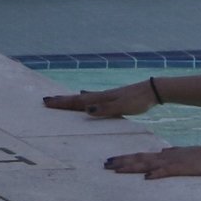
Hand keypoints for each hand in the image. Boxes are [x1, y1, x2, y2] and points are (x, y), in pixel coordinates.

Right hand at [42, 81, 156, 118]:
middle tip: (46, 100)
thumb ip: (105, 109)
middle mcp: (102, 95)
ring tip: (61, 99)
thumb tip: (86, 110)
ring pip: (85, 97)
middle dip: (62, 100)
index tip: (46, 101)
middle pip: (78, 98)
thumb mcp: (122, 107)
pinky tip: (85, 95)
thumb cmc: (139, 100)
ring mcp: (108, 96)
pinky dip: (86, 97)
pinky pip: (94, 98)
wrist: (154, 91)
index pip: (78, 101)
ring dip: (72, 99)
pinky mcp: (115, 97)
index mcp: (102, 98)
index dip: (62, 102)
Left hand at [104, 146, 200, 178]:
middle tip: (105, 164)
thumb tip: (162, 151)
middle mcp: (163, 158)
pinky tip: (146, 178)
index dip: (125, 158)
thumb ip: (171, 153)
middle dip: (121, 161)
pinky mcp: (180, 169)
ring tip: (116, 169)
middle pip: (138, 159)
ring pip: (146, 164)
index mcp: (163, 156)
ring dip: (131, 166)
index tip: (112, 160)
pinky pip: (165, 172)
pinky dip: (155, 174)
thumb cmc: (200, 157)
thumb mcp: (182, 153)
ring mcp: (170, 163)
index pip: (140, 156)